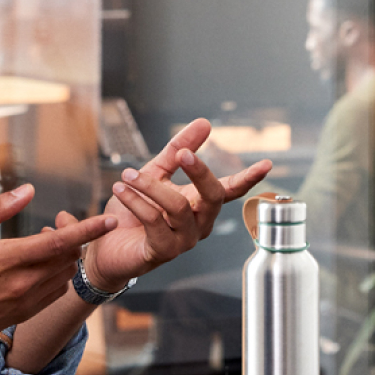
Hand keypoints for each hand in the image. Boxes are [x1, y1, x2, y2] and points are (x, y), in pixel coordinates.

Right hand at [0, 184, 116, 346]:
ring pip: (63, 278)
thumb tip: (28, 191)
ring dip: (65, 259)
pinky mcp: (19, 317)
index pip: (60, 242)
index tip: (108, 220)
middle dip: (74, 239)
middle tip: (59, 225)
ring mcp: (23, 305)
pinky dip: (57, 278)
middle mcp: (22, 285)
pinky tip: (40, 268)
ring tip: (46, 244)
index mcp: (8, 261)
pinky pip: (53, 295)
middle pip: (68, 259)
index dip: (88, 229)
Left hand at [84, 118, 271, 291]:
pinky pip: (154, 221)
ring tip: (126, 174)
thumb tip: (204, 122)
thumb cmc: (133, 210)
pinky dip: (135, 201)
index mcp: (200, 204)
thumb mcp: (156, 172)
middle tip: (181, 152)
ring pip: (178, 206)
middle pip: (212, 195)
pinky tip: (120, 190)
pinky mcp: (163, 252)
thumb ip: (178, 150)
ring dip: (149, 186)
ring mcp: (184, 241)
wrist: (106, 245)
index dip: (249, 178)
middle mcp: (199, 224)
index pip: (230, 190)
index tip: (267, 163)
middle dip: (200, 171)